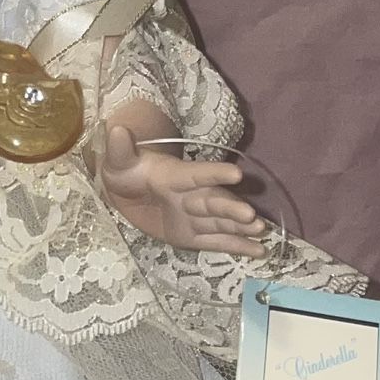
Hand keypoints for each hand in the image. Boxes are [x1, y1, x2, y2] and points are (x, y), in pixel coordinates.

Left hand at [97, 123, 269, 253]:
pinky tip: (260, 250)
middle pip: (214, 202)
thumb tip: (116, 130)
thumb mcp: (118, 161)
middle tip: (251, 216)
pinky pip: (217, 242)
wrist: (127, 191)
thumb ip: (120, 149)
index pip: (196, 174)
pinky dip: (238, 246)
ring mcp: (194, 217)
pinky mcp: (193, 236)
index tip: (236, 174)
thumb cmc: (126, 171)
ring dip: (241, 227)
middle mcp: (191, 195)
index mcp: (175, 176)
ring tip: (262, 231)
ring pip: (220, 223)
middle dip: (232, 208)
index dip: (215, 173)